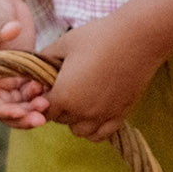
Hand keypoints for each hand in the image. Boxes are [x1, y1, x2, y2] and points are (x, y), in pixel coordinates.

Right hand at [0, 0, 50, 127]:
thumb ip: (1, 25)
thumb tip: (12, 30)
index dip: (3, 110)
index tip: (21, 111)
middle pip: (6, 109)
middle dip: (23, 116)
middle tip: (42, 116)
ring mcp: (9, 77)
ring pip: (21, 104)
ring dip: (34, 108)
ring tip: (49, 101)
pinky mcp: (23, 71)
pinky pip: (32, 91)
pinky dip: (42, 94)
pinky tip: (52, 87)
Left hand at [42, 11, 162, 140]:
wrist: (138, 37)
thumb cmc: (98, 36)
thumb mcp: (63, 44)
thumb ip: (44, 60)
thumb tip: (34, 70)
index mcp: (64, 96)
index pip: (43, 109)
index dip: (43, 97)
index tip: (49, 83)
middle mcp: (82, 112)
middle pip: (60, 120)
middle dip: (59, 106)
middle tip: (66, 85)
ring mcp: (103, 116)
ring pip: (79, 131)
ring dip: (75, 119)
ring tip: (80, 99)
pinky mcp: (121, 115)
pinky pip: (101, 134)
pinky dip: (94, 128)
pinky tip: (95, 112)